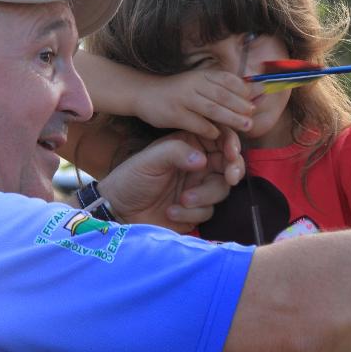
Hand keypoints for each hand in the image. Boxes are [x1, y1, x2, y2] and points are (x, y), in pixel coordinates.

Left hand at [99, 130, 244, 232]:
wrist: (118, 211)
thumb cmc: (131, 178)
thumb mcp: (151, 160)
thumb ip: (177, 153)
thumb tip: (203, 159)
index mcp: (189, 144)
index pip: (219, 138)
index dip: (231, 143)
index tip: (231, 153)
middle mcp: (198, 164)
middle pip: (229, 164)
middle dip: (232, 170)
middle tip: (230, 177)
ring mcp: (198, 187)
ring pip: (221, 189)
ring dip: (204, 196)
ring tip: (182, 200)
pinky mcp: (196, 210)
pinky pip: (208, 211)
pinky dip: (191, 213)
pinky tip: (171, 212)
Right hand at [133, 70, 259, 140]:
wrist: (143, 93)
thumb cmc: (176, 91)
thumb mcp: (196, 81)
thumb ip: (217, 86)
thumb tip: (248, 91)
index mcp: (201, 75)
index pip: (227, 79)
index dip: (243, 89)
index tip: (255, 98)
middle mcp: (193, 84)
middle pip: (223, 95)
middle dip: (241, 105)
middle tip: (253, 114)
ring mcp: (183, 99)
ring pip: (213, 109)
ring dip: (232, 118)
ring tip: (246, 125)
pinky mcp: (175, 114)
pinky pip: (197, 124)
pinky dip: (210, 129)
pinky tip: (219, 134)